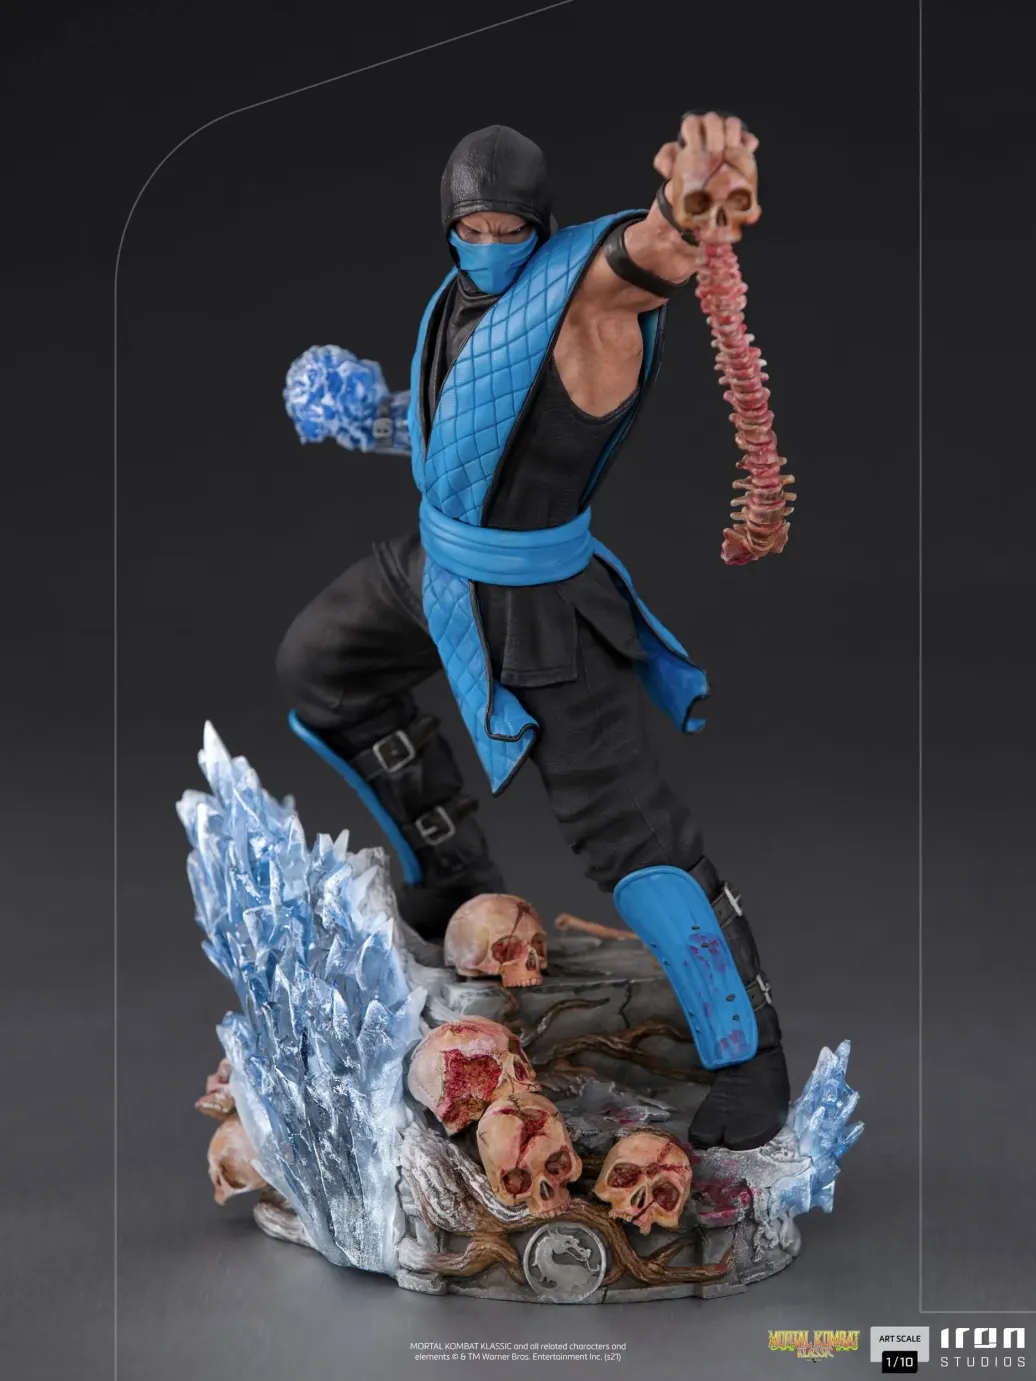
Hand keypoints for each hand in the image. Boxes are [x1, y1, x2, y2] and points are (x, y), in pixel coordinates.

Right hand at [653, 112, 760, 243]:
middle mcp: (709, 141)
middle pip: (713, 119)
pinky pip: (666, 152)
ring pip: (691, 123)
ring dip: (693, 132)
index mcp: (727, 148)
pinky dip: (666, 162)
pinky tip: (669, 174)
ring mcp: (690, 146)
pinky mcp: (671, 157)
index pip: (733, 127)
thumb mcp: (732, 202)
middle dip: (716, 129)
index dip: (737, 132)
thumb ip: (743, 203)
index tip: (736, 145)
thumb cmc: (715, 202)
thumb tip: (755, 213)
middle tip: (717, 149)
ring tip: (696, 151)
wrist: (690, 214)